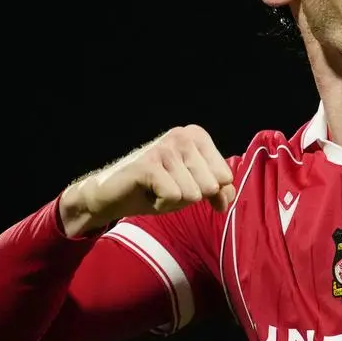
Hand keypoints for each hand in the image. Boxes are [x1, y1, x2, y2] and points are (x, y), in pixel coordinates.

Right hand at [59, 125, 235, 236]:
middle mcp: (182, 136)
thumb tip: (227, 197)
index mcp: (196, 136)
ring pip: (192, 193)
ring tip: (156, 190)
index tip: (185, 185)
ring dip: (173, 202)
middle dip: (190, 197)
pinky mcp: (148, 164)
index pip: (226, 177)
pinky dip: (162, 204)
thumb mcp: (194, 189)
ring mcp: (164, 148)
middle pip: (211, 186)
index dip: (209, 192)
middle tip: (167, 188)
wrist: (114, 195)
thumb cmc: (157, 189)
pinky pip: (174, 197)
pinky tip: (148, 193)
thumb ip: (219, 190)